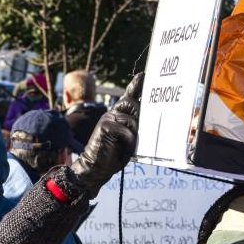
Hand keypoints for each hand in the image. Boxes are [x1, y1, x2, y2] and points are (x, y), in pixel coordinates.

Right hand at [70, 72, 142, 197]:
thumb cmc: (113, 155)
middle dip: (140, 115)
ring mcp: (107, 119)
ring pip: (132, 119)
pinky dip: (129, 141)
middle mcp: (112, 114)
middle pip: (133, 104)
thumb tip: (148, 120)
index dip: (136, 85)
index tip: (144, 75)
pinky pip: (126, 130)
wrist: (94, 168)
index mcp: (118, 116)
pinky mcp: (105, 126)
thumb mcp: (128, 139)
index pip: (128, 97)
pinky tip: (122, 147)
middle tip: (138, 130)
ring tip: (127, 145)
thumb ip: (134, 127)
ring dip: (134, 134)